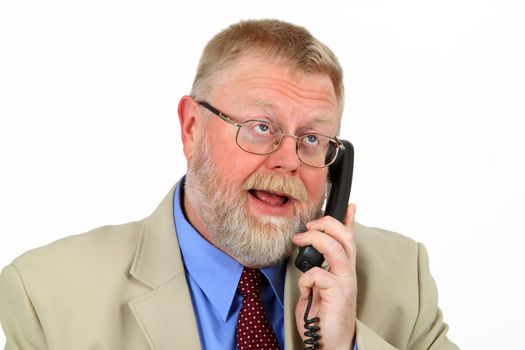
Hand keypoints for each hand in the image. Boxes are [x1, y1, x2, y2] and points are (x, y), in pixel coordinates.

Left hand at [292, 204, 356, 348]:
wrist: (328, 342)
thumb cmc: (322, 317)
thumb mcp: (317, 287)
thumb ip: (317, 270)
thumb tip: (306, 254)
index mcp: (344, 269)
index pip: (350, 239)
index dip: (350, 220)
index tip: (350, 205)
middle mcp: (348, 273)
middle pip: (345, 236)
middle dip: (326, 223)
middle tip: (308, 226)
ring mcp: (346, 282)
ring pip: (334, 247)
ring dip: (314, 239)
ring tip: (299, 241)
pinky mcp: (339, 292)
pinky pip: (318, 273)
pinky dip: (306, 277)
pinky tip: (306, 289)